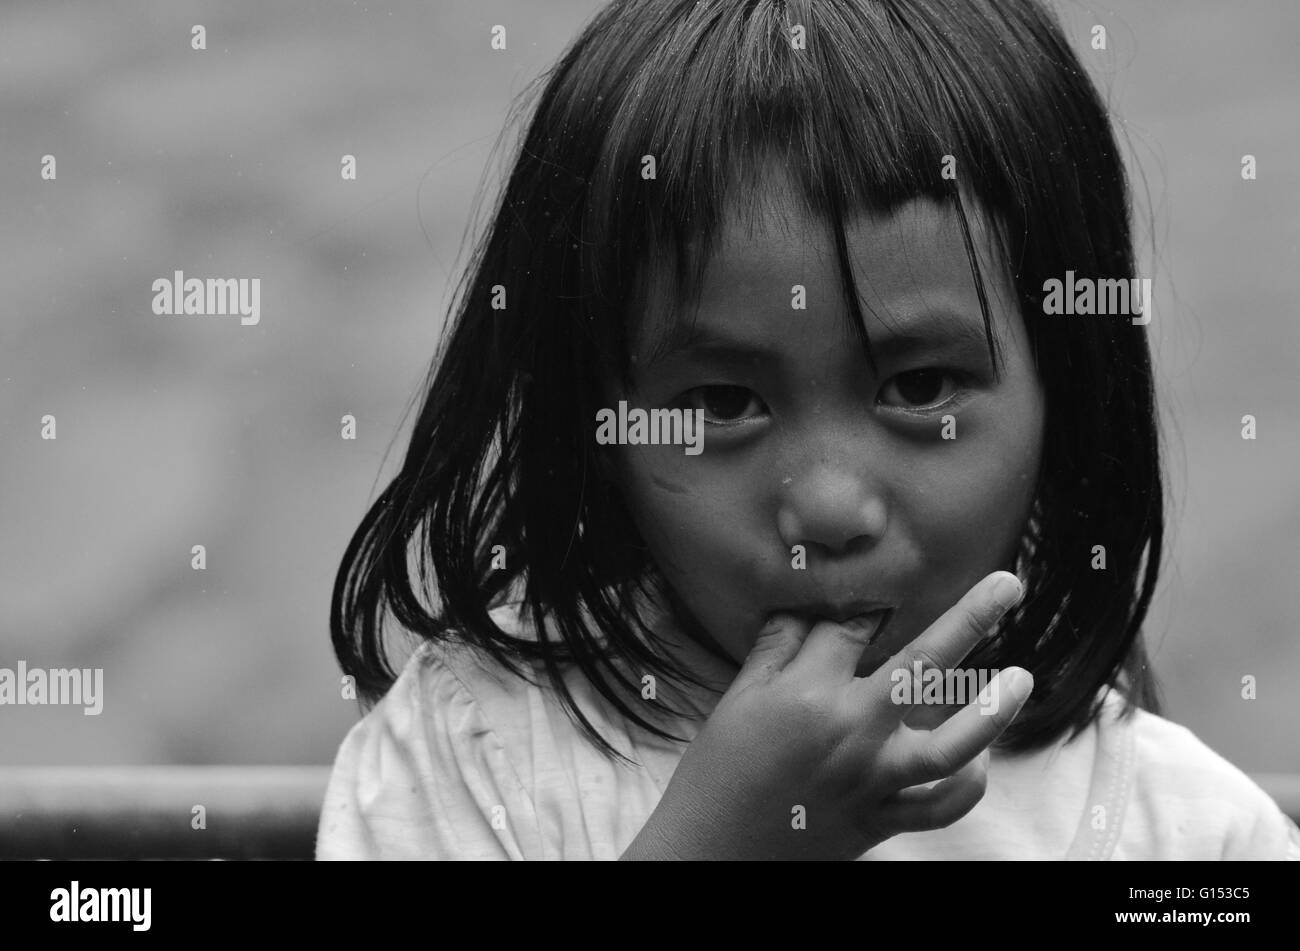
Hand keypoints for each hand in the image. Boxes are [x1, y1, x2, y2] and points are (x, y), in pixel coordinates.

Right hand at [621, 571, 1033, 859]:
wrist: (712, 851)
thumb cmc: (719, 770)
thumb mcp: (739, 697)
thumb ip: (779, 646)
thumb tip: (811, 604)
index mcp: (809, 693)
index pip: (855, 627)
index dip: (873, 603)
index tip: (885, 589)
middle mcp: (851, 732)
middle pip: (922, 666)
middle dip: (971, 618)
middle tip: (1008, 585)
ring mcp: (872, 779)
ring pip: (951, 746)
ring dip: (992, 711)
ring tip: (1022, 678)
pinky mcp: (882, 819)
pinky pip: (942, 806)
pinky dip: (969, 782)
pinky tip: (980, 757)